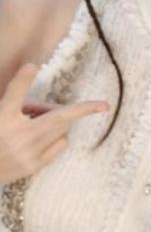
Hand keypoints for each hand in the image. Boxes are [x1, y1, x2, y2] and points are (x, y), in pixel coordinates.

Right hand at [0, 64, 108, 183]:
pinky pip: (62, 143)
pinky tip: (37, 139)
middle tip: (38, 110)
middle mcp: (14, 135)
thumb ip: (18, 101)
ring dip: (57, 122)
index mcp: (2, 117)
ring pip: (63, 128)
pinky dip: (57, 136)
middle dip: (58, 109)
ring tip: (33, 125)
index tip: (32, 65)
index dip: (23, 79)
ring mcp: (26, 154)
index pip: (14, 94)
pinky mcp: (33, 166)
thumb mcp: (0, 111)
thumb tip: (49, 106)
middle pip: (58, 115)